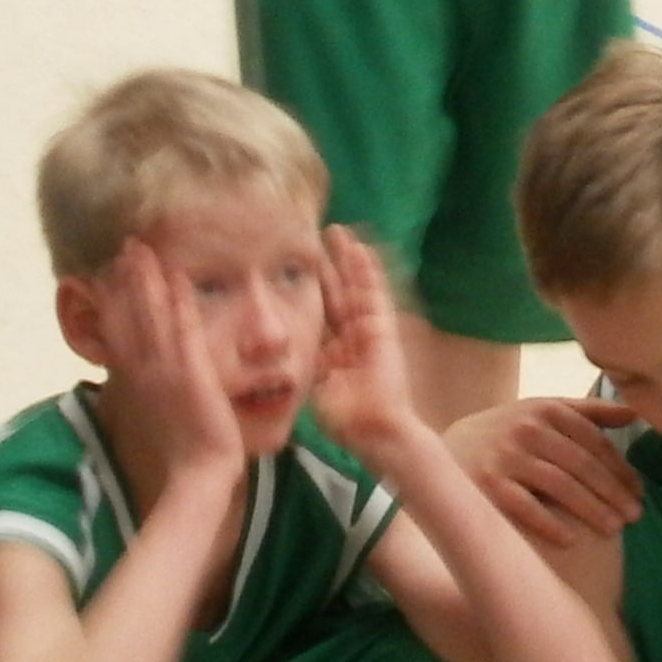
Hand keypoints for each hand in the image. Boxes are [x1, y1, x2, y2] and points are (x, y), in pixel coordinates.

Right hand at [93, 243, 243, 482]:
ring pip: (151, 315)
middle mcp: (145, 372)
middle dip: (126, 280)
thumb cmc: (185, 455)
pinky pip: (184, 329)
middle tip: (125, 248)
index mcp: (136, 382)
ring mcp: (166, 371)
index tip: (111, 274)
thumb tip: (153, 387)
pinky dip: (179, 301)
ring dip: (146, 280)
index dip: (114, 301)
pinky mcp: (192, 373)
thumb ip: (156, 396)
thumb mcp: (162, 418)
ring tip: (141, 248)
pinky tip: (179, 275)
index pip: (120, 332)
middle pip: (129, 316)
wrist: (196, 476)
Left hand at [305, 225, 420, 460]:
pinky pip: (375, 294)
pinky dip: (368, 272)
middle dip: (327, 266)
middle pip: (336, 293)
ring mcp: (368, 330)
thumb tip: (277, 352)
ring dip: (347, 260)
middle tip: (316, 237)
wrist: (374, 429)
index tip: (292, 267)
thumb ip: (301, 366)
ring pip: (356, 287)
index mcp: (332, 352)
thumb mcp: (312, 387)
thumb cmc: (344, 418)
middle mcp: (350, 337)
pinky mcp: (383, 328)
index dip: (308, 289)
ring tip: (338, 232)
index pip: (318, 313)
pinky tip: (361, 250)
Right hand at [452, 396, 649, 549]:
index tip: (638, 492)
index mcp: (544, 408)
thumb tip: (634, 413)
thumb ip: (586, 412)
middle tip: (635, 516)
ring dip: (593, 510)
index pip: (594, 442)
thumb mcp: (540, 413)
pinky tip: (572, 540)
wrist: (438, 455)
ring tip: (614, 529)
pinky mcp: (487, 486)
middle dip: (613, 493)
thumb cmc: (503, 435)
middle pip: (583, 465)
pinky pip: (527, 509)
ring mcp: (505, 457)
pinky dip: (551, 525)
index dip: (621, 469)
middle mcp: (526, 428)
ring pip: (562, 486)